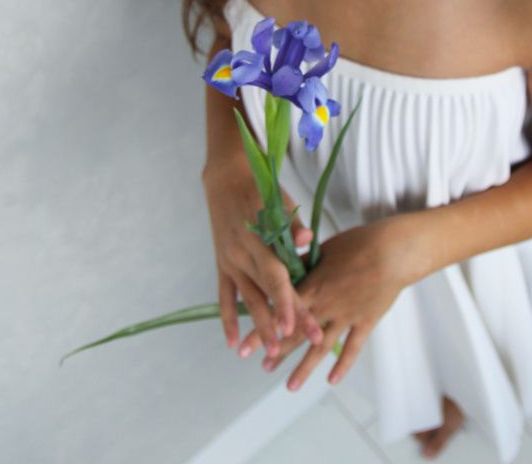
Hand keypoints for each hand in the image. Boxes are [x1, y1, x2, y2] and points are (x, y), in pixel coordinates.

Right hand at [201, 164, 324, 359]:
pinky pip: (224, 297)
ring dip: (259, 327)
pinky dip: (228, 320)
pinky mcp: (222, 264)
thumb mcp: (278, 200)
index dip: (285, 302)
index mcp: (258, 238)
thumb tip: (309, 242)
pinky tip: (233, 343)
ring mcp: (230, 261)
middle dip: (283, 321)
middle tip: (297, 346)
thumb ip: (292, 225)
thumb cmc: (260, 188)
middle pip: (266, 294)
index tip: (295, 325)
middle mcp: (242, 254)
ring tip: (272, 354)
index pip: (275, 277)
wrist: (225, 178)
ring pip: (247, 300)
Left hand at [237, 218, 408, 390]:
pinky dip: (342, 365)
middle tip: (262, 366)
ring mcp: (346, 316)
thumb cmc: (359, 243)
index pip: (281, 313)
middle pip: (297, 333)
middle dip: (277, 351)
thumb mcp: (325, 249)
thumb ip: (303, 262)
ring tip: (290, 386)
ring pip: (321, 347)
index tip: (246, 345)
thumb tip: (282, 264)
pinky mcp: (365, 322)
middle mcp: (326, 305)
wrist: (392, 251)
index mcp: (313, 286)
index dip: (263, 329)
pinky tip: (331, 380)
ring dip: (305, 367)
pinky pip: (352, 348)